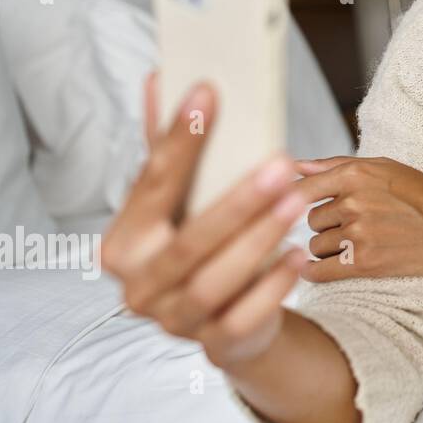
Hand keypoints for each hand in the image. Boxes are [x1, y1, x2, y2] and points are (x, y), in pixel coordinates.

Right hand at [101, 73, 309, 368]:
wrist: (227, 320)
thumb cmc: (200, 244)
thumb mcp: (183, 201)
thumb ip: (170, 147)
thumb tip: (164, 78)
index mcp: (123, 242)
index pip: (152, 183)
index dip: (181, 138)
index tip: (210, 93)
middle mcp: (139, 285)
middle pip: (187, 242)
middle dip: (236, 202)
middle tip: (280, 163)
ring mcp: (174, 320)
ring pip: (214, 281)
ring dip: (258, 239)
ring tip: (295, 204)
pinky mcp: (215, 344)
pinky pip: (245, 316)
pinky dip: (273, 286)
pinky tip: (299, 254)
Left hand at [294, 156, 422, 281]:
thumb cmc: (421, 194)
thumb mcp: (382, 168)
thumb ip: (335, 165)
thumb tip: (294, 165)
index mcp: (355, 174)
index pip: (302, 188)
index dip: (293, 200)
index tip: (298, 209)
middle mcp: (353, 201)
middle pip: (311, 220)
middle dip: (326, 225)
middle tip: (352, 226)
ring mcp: (359, 233)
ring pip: (315, 245)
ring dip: (327, 248)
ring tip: (356, 244)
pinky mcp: (365, 262)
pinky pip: (319, 271)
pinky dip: (314, 272)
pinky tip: (323, 269)